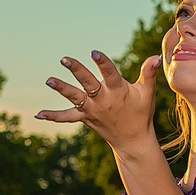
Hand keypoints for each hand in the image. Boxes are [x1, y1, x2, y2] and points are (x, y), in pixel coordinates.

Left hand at [36, 49, 160, 155]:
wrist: (133, 141)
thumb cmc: (141, 113)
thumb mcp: (147, 93)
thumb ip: (149, 73)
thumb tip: (156, 56)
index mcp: (118, 92)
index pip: (110, 74)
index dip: (103, 63)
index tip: (94, 53)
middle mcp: (103, 100)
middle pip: (88, 83)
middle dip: (77, 71)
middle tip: (64, 59)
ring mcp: (93, 110)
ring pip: (75, 98)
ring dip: (62, 89)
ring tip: (49, 80)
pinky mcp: (85, 118)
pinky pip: (68, 118)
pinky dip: (54, 116)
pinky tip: (39, 114)